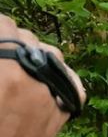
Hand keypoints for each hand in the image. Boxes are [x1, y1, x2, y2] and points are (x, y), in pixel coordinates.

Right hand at [0, 14, 85, 136]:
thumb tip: (1, 47)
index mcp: (4, 71)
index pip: (5, 26)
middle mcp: (34, 78)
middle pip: (28, 38)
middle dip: (12, 40)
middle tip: (1, 50)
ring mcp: (54, 94)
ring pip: (52, 54)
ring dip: (36, 54)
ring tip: (20, 64)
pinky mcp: (65, 110)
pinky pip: (71, 80)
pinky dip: (59, 75)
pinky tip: (44, 79)